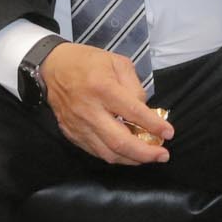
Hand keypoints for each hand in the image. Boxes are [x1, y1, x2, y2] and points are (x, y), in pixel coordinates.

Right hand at [40, 41, 172, 165]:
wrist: (52, 66)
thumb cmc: (88, 62)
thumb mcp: (117, 62)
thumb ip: (134, 87)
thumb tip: (145, 112)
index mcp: (102, 88)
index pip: (133, 112)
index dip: (154, 125)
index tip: (168, 133)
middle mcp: (89, 110)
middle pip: (120, 142)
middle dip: (145, 153)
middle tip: (162, 156)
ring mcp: (78, 125)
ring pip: (108, 153)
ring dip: (131, 159)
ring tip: (148, 157)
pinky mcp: (71, 133)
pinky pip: (95, 152)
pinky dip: (114, 156)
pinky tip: (127, 154)